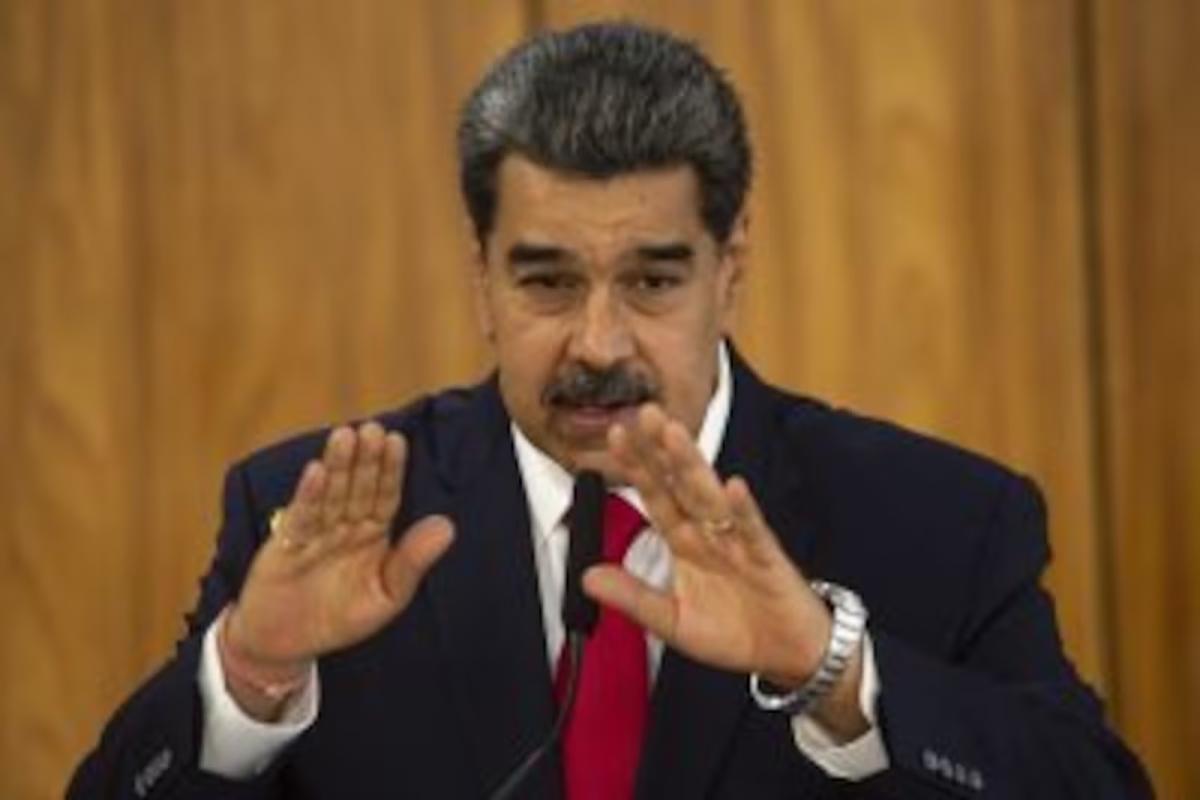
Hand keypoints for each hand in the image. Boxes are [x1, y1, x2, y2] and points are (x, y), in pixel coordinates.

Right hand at [223, 423, 453, 714]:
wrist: (286, 644)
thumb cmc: (339, 619)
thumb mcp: (385, 595)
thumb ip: (413, 561)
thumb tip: (448, 526)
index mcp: (373, 535)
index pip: (386, 496)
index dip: (391, 470)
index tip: (397, 441)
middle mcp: (345, 527)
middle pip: (357, 488)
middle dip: (365, 459)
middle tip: (373, 428)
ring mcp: (315, 533)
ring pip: (330, 495)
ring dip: (337, 466)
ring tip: (346, 436)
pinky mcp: (286, 545)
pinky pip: (301, 517)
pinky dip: (308, 495)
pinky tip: (316, 471)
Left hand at [584, 405, 866, 737]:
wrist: (787, 652)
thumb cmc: (734, 631)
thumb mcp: (672, 621)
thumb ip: (633, 597)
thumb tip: (587, 578)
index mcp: (686, 542)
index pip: (657, 496)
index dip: (637, 467)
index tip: (616, 435)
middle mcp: (710, 532)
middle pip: (681, 483)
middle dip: (662, 449)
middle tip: (644, 412)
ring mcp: (739, 541)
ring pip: (711, 497)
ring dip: (693, 465)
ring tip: (674, 435)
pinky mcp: (767, 558)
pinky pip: (753, 531)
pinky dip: (743, 510)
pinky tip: (732, 486)